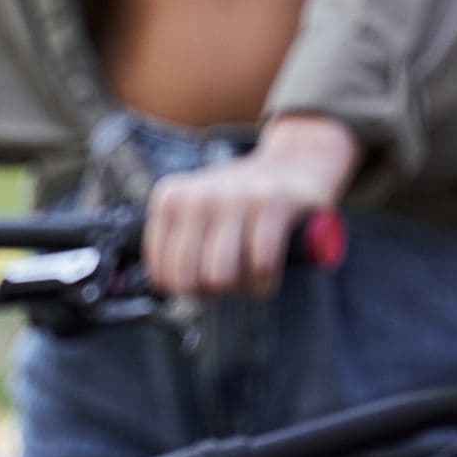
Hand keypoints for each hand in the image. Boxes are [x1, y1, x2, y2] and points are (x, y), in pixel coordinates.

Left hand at [143, 113, 361, 297]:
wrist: (295, 163)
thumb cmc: (241, 200)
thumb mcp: (196, 211)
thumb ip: (175, 246)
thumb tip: (168, 291)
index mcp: (171, 199)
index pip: (161, 273)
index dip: (184, 290)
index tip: (200, 284)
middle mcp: (199, 196)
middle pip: (189, 280)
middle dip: (210, 293)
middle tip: (226, 281)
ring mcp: (236, 197)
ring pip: (221, 277)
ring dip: (239, 288)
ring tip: (248, 275)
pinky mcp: (273, 203)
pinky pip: (260, 266)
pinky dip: (266, 280)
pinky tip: (268, 271)